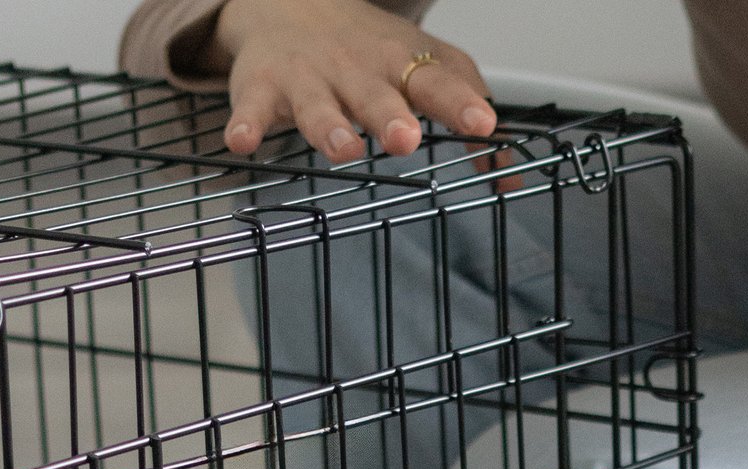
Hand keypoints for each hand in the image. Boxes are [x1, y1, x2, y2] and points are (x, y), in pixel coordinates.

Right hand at [202, 0, 498, 162]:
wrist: (291, 6)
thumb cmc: (368, 50)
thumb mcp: (423, 68)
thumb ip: (464, 110)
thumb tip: (504, 173)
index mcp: (401, 64)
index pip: (436, 82)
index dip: (460, 103)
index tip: (481, 124)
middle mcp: (357, 71)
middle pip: (376, 95)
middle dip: (390, 117)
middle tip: (404, 138)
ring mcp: (309, 79)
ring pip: (319, 106)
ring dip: (331, 128)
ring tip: (344, 149)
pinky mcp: (263, 88)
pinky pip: (254, 108)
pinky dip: (247, 124)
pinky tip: (243, 143)